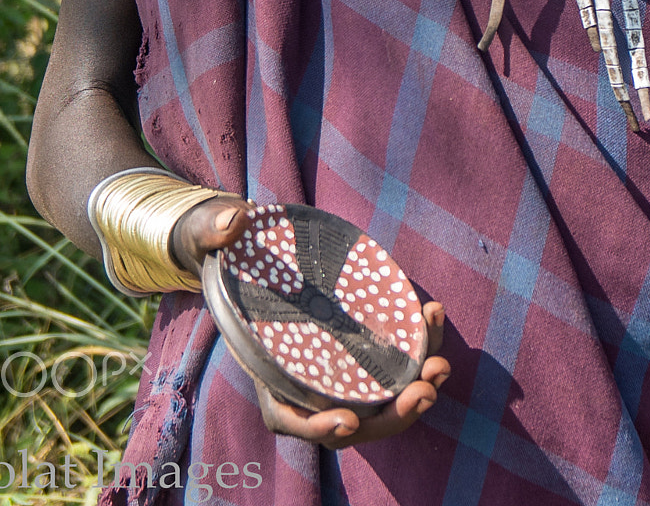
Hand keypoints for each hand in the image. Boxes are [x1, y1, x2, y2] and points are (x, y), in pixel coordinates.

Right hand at [170, 201, 450, 448]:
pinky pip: (393, 358)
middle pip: (348, 418)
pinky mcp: (358, 338)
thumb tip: (234, 224)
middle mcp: (303, 374)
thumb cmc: (222, 246)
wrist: (245, 241)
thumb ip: (214, 230)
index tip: (348, 421)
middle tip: (423, 391)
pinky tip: (433, 312)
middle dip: (388, 416)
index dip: (318, 425)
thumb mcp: (209, 234)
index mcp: (266, 365)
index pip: (289, 415)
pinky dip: (418, 345)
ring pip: (378, 398)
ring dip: (413, 391)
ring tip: (440, 369)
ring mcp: (335, 361)